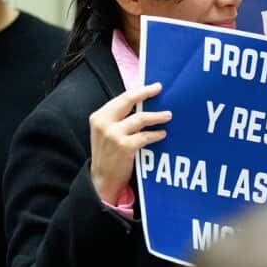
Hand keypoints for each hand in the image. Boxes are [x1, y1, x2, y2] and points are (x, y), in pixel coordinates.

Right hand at [89, 83, 169, 202]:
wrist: (101, 180)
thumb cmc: (107, 156)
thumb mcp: (105, 133)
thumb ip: (118, 120)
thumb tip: (141, 106)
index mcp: (99, 117)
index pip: (120, 98)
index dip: (137, 91)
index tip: (151, 86)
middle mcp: (104, 123)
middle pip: (128, 100)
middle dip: (145, 93)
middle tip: (159, 89)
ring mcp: (113, 134)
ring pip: (140, 118)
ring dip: (156, 116)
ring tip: (168, 115)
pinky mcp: (124, 146)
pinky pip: (145, 136)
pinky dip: (155, 134)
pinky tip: (162, 134)